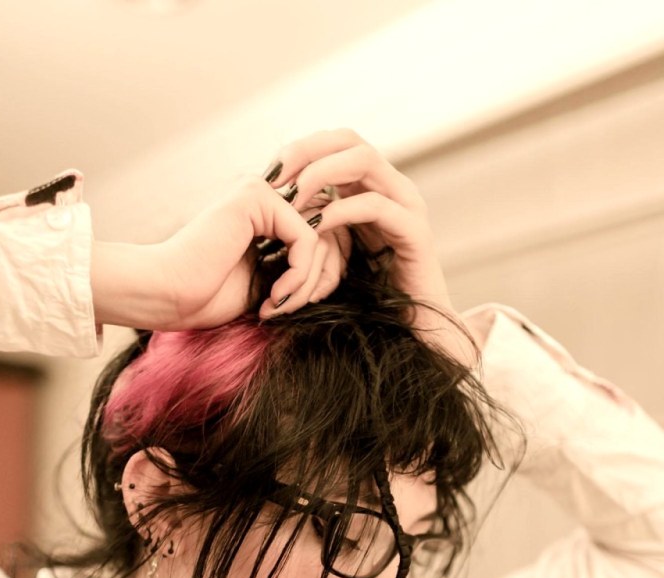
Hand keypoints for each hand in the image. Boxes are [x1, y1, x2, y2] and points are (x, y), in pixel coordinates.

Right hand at [91, 175, 344, 331]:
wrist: (168, 294)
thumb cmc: (205, 297)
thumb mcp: (264, 283)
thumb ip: (294, 268)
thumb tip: (335, 269)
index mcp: (262, 214)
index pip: (318, 236)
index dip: (318, 277)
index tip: (288, 308)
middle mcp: (263, 196)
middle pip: (326, 234)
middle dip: (317, 281)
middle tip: (287, 310)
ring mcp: (259, 191)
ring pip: (320, 238)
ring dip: (306, 284)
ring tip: (277, 306)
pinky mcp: (258, 197)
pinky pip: (308, 239)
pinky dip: (299, 276)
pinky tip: (275, 296)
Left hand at [258, 129, 476, 367]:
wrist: (412, 332)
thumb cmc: (368, 297)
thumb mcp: (335, 250)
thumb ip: (316, 222)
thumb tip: (275, 206)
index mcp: (374, 187)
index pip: (337, 142)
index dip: (302, 148)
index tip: (269, 171)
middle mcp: (394, 187)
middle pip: (349, 140)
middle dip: (307, 152)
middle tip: (274, 176)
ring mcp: (407, 206)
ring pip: (363, 161)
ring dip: (320, 175)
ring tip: (289, 200)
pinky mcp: (414, 232)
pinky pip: (374, 205)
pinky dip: (339, 210)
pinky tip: (313, 225)